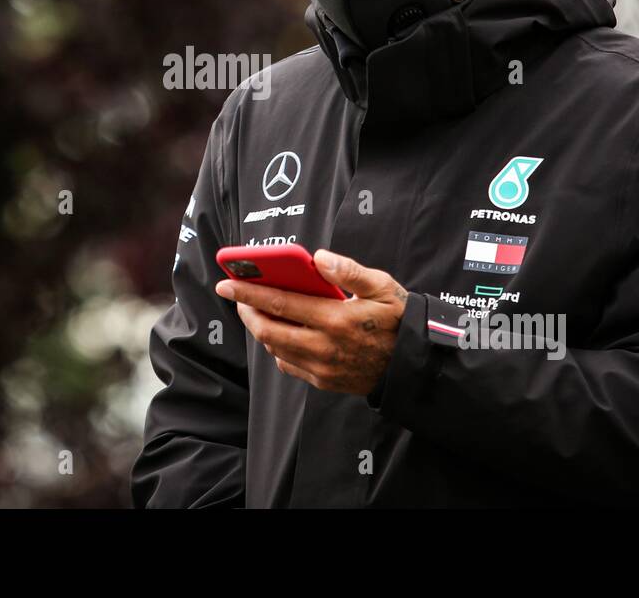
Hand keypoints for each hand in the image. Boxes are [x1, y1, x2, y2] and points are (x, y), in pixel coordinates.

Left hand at [215, 249, 408, 394]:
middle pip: (268, 329)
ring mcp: (322, 367)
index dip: (248, 292)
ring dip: (260, 329)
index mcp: (336, 319)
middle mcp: (324, 346)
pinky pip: (288, 365)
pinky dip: (276, 348)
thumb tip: (318, 258)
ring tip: (257, 310)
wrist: (412, 364)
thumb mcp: (382, 287)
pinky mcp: (323, 381)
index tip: (226, 283)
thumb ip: (348, 271)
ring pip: (274, 348)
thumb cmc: (397, 320)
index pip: (280, 303)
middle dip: (246, 311)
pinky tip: (280, 332)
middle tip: (237, 296)